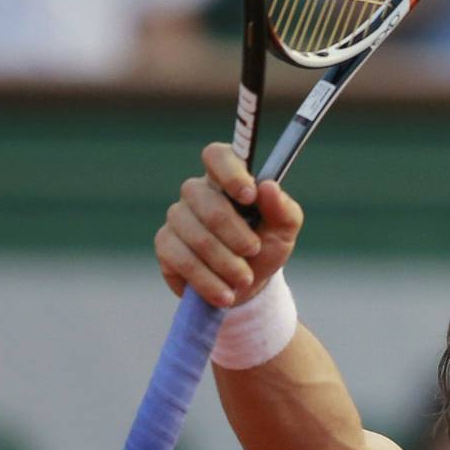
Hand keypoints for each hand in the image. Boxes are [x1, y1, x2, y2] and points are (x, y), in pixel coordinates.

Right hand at [155, 143, 303, 306]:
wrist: (246, 286)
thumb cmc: (265, 247)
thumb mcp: (284, 230)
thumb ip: (283, 208)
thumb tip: (268, 186)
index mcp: (227, 179)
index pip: (217, 155)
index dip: (229, 172)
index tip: (249, 196)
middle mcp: (197, 192)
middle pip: (206, 200)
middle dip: (235, 233)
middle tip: (254, 251)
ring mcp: (177, 217)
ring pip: (196, 234)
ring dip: (226, 262)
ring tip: (244, 279)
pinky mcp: (165, 244)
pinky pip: (182, 259)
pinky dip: (209, 280)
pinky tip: (225, 293)